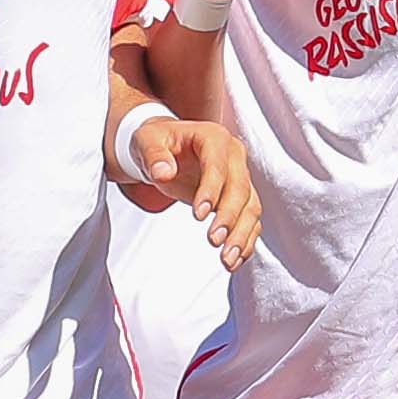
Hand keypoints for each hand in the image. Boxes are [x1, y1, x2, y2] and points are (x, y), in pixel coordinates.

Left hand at [121, 113, 262, 267]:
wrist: (167, 148)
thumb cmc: (157, 142)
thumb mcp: (146, 141)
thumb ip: (153, 155)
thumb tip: (163, 172)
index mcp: (214, 138)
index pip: (218, 166)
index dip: (211, 190)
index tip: (198, 215)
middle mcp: (234, 156)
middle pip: (240, 189)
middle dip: (229, 218)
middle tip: (214, 241)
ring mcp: (241, 177)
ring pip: (251, 208)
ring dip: (241, 235)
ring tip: (227, 260)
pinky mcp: (240, 197)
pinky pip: (249, 220)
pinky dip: (245, 241)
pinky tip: (234, 260)